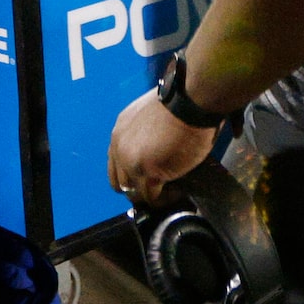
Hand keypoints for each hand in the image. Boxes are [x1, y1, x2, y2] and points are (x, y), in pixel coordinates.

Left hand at [108, 88, 216, 206]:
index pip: (115, 164)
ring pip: (135, 193)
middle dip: (139, 189)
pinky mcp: (148, 173)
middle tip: (159, 190)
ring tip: (171, 192)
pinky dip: (165, 200)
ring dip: (152, 196)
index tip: (148, 179)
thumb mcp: (150, 117)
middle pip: (121, 183)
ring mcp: (131, 161)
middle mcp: (119, 147)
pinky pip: (153, 198)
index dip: (131, 175)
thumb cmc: (179, 104)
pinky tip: (179, 193)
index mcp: (119, 132)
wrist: (188, 103)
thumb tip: (156, 152)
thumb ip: (146, 136)